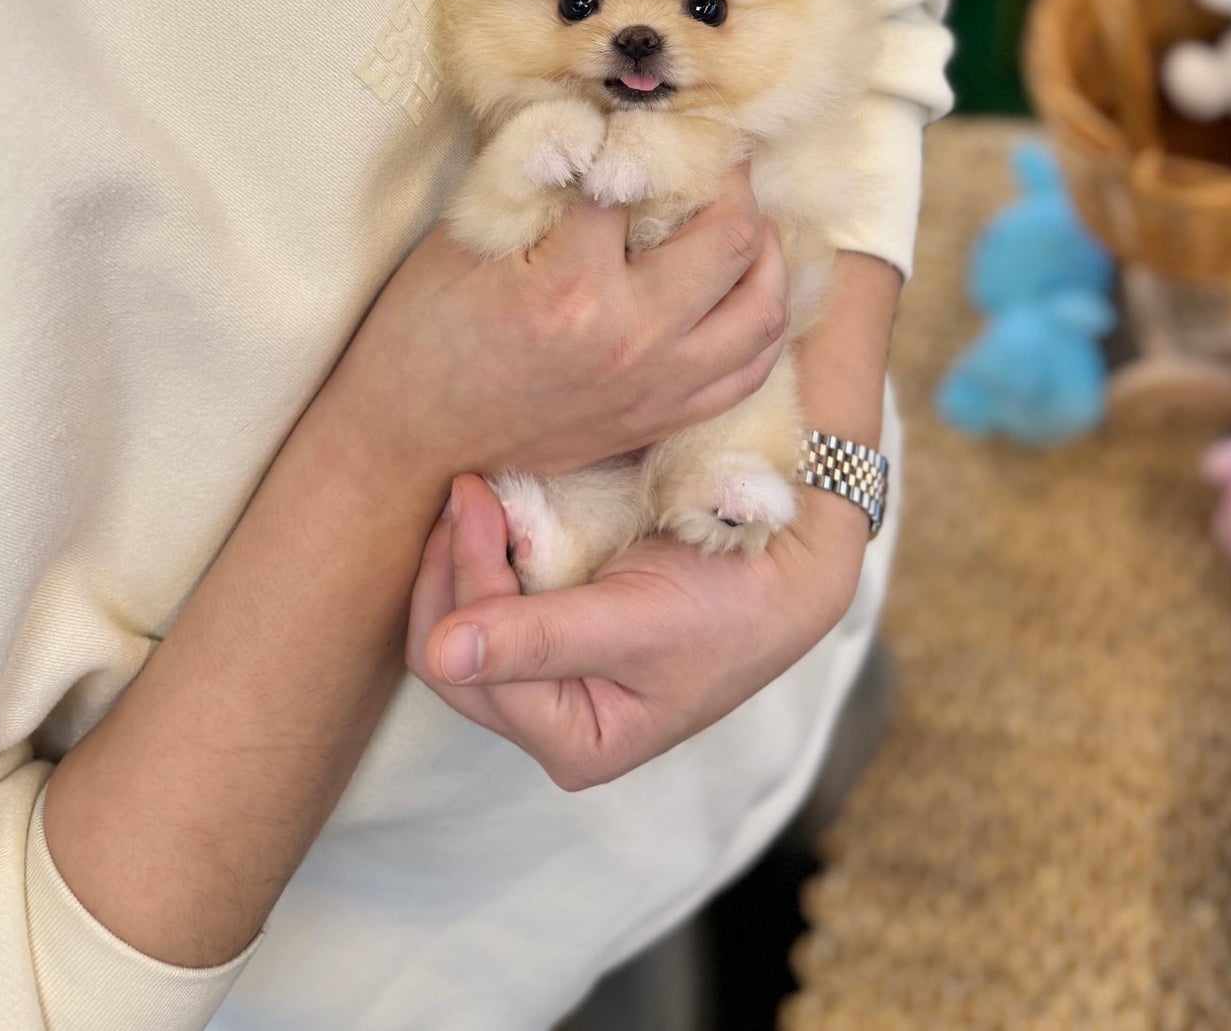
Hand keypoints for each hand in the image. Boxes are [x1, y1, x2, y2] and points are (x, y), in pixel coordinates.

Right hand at [329, 163, 788, 480]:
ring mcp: (656, 386)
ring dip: (766, 248)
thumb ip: (535, 176)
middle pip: (731, 235)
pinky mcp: (661, 419)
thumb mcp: (466, 236)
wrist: (409, 445)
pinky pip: (751, 369)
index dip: (647, 136)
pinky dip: (761, 318)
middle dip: (731, 178)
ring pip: (764, 306)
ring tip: (744, 214)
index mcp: (574, 284)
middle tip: (715, 153)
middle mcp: (631, 338)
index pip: (644, 178)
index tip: (649, 118)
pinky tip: (746, 285)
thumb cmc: (422, 338)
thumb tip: (590, 118)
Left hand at [406, 470, 869, 790]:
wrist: (788, 557)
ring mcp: (551, 669)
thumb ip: (540, 639)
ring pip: (461, 620)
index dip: (467, 580)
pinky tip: (497, 506)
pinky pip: (492, 593)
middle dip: (451, 569)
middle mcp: (553, 717)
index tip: (476, 493)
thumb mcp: (637, 622)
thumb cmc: (731, 602)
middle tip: (468, 487)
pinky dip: (484, 548)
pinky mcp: (556, 620)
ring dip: (461, 555)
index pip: (477, 672)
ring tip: (478, 491)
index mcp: (577, 742)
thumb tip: (442, 655)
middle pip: (452, 653)